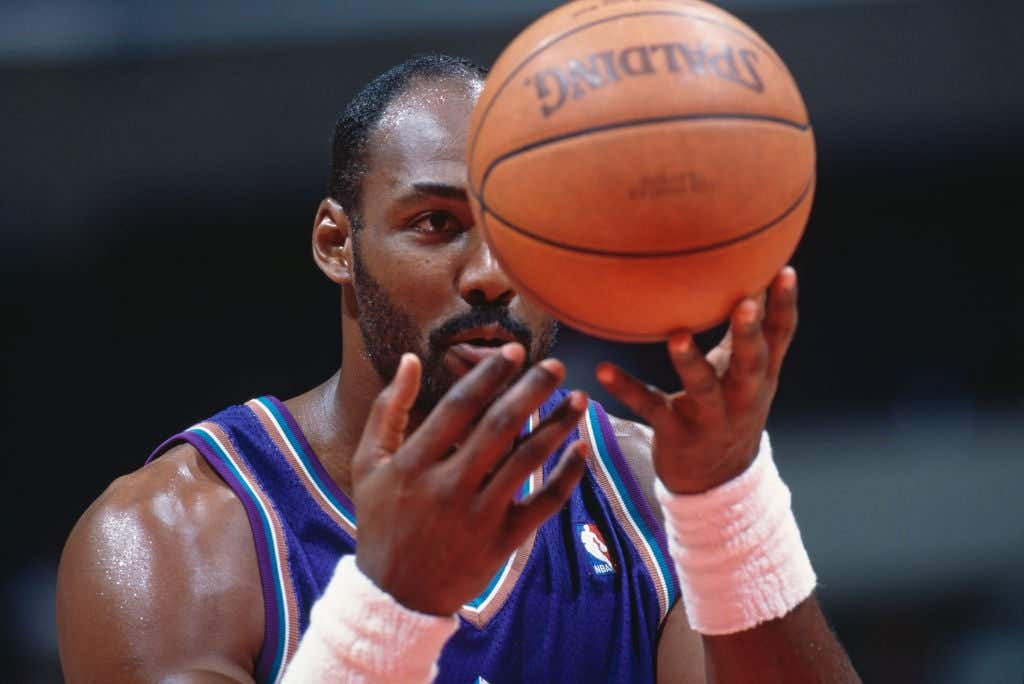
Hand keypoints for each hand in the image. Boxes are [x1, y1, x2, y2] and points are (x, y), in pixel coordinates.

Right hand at [352, 343, 588, 614]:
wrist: (395, 594)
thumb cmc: (381, 521)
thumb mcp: (368, 464)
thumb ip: (388, 409)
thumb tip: (409, 359)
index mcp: (414, 463)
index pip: (459, 406)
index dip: (490, 374)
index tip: (515, 350)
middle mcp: (448, 486)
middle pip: (500, 427)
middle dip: (532, 390)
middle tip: (556, 365)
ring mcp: (479, 515)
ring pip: (527, 461)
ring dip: (557, 426)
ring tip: (579, 399)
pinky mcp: (503, 541)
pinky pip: (543, 504)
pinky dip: (567, 477)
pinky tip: (581, 449)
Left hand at [596, 267, 798, 493]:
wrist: (716, 480)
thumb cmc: (729, 407)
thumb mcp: (746, 374)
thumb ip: (748, 332)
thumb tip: (750, 275)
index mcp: (761, 376)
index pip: (780, 336)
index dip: (784, 304)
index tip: (784, 270)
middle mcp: (742, 397)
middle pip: (751, 363)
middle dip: (749, 334)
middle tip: (745, 303)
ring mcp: (710, 418)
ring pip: (704, 389)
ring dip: (691, 363)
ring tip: (677, 336)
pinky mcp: (676, 433)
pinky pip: (650, 407)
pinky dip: (627, 388)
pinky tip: (604, 369)